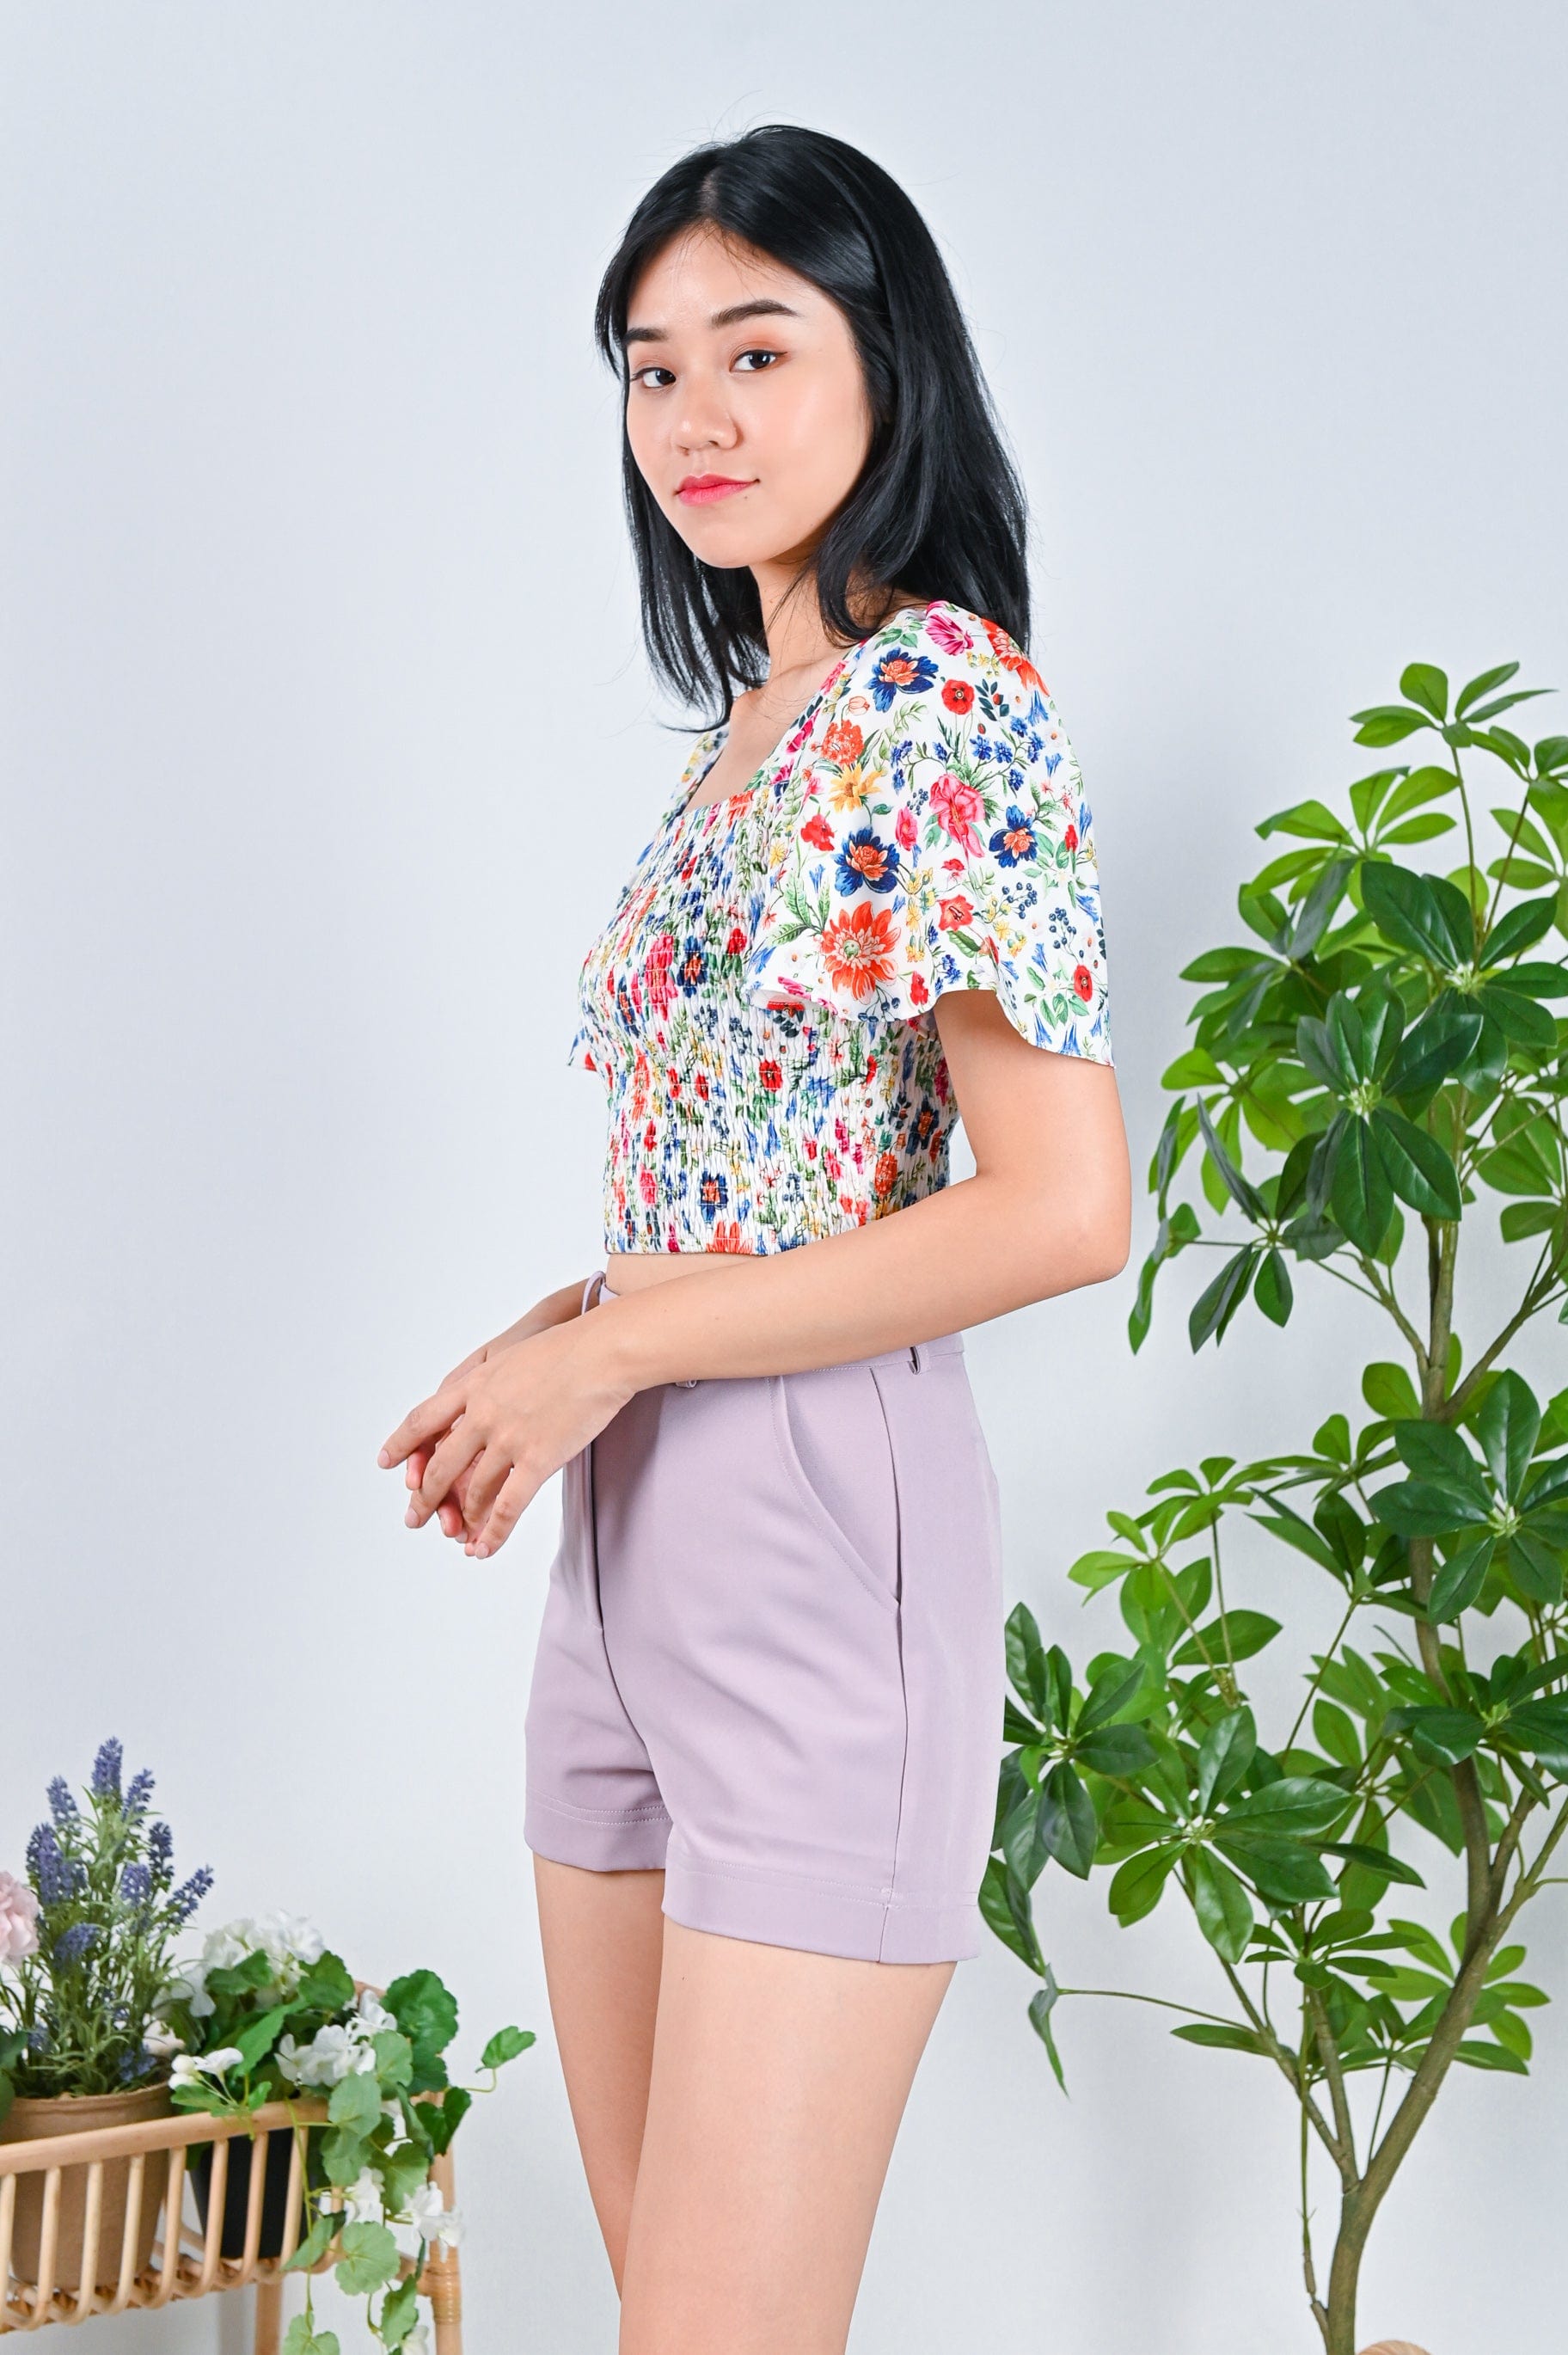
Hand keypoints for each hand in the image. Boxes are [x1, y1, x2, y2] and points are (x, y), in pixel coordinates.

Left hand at [378, 1307, 633, 1559]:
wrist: (602, 1352)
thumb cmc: (571, 1346)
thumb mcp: (515, 1355)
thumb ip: (493, 1381)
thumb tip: (485, 1397)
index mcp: (475, 1385)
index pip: (424, 1419)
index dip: (402, 1444)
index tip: (387, 1462)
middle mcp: (483, 1414)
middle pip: (440, 1464)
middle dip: (425, 1497)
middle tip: (414, 1518)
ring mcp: (507, 1438)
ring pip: (472, 1490)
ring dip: (462, 1518)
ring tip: (457, 1536)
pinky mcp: (537, 1459)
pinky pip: (507, 1506)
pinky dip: (493, 1532)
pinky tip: (484, 1548)